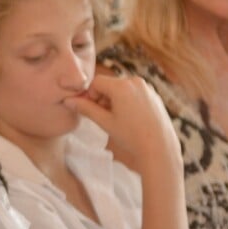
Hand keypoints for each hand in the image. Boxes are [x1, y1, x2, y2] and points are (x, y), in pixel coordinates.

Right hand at [64, 74, 180, 172]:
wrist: (159, 147)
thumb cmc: (130, 136)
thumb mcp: (105, 122)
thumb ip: (86, 109)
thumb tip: (68, 100)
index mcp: (122, 86)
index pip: (97, 81)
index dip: (90, 95)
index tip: (91, 111)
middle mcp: (135, 81)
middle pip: (110, 84)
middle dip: (103, 98)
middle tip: (103, 117)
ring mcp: (147, 87)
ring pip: (122, 89)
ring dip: (115, 100)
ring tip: (118, 120)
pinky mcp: (154, 94)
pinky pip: (135, 93)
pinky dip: (128, 101)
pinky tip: (131, 119)